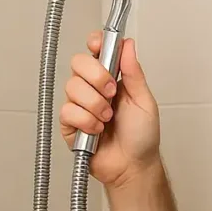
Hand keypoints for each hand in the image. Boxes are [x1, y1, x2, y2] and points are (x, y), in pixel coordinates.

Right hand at [59, 32, 160, 187]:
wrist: (133, 166)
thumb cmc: (142, 136)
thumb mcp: (144, 100)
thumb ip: (134, 72)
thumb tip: (128, 44)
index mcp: (111, 78)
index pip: (95, 50)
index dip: (94, 44)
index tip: (98, 46)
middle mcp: (93, 88)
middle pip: (78, 63)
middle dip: (97, 77)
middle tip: (112, 94)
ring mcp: (79, 105)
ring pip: (72, 88)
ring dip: (95, 105)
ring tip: (108, 119)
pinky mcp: (69, 124)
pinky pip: (68, 111)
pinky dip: (86, 121)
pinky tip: (97, 131)